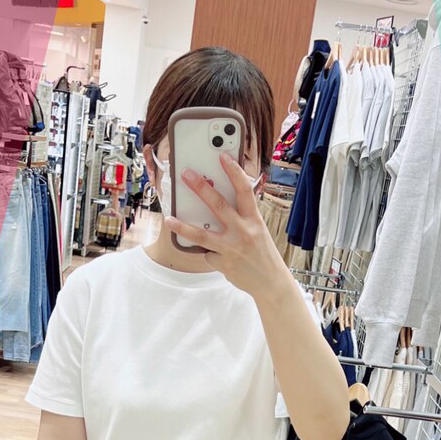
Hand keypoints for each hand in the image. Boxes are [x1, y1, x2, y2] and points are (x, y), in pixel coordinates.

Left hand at [164, 153, 287, 299]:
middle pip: (218, 206)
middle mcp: (243, 231)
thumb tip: (219, 203)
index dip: (233, 171)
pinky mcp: (223, 264)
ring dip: (183, 226)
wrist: (271, 283)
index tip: (222, 156)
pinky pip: (207, 254)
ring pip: (202, 234)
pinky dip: (207, 253)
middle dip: (201, 188)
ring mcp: (232, 248)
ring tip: (169, 219)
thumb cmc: (263, 254)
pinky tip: (215, 255)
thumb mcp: (258, 230)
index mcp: (254, 220)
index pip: (244, 190)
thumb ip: (242, 217)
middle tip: (186, 175)